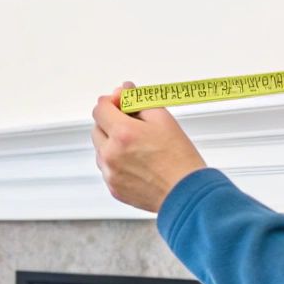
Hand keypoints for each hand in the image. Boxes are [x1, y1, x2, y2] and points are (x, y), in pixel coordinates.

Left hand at [91, 82, 208, 212]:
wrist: (186, 193)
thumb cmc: (180, 159)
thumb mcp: (163, 119)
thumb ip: (139, 101)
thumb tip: (125, 90)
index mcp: (122, 133)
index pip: (100, 108)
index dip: (111, 102)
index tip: (121, 104)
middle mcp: (111, 154)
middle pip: (97, 128)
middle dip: (111, 122)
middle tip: (133, 124)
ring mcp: (110, 173)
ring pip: (101, 150)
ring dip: (112, 143)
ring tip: (138, 147)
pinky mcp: (113, 188)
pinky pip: (107, 169)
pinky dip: (117, 163)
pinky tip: (137, 163)